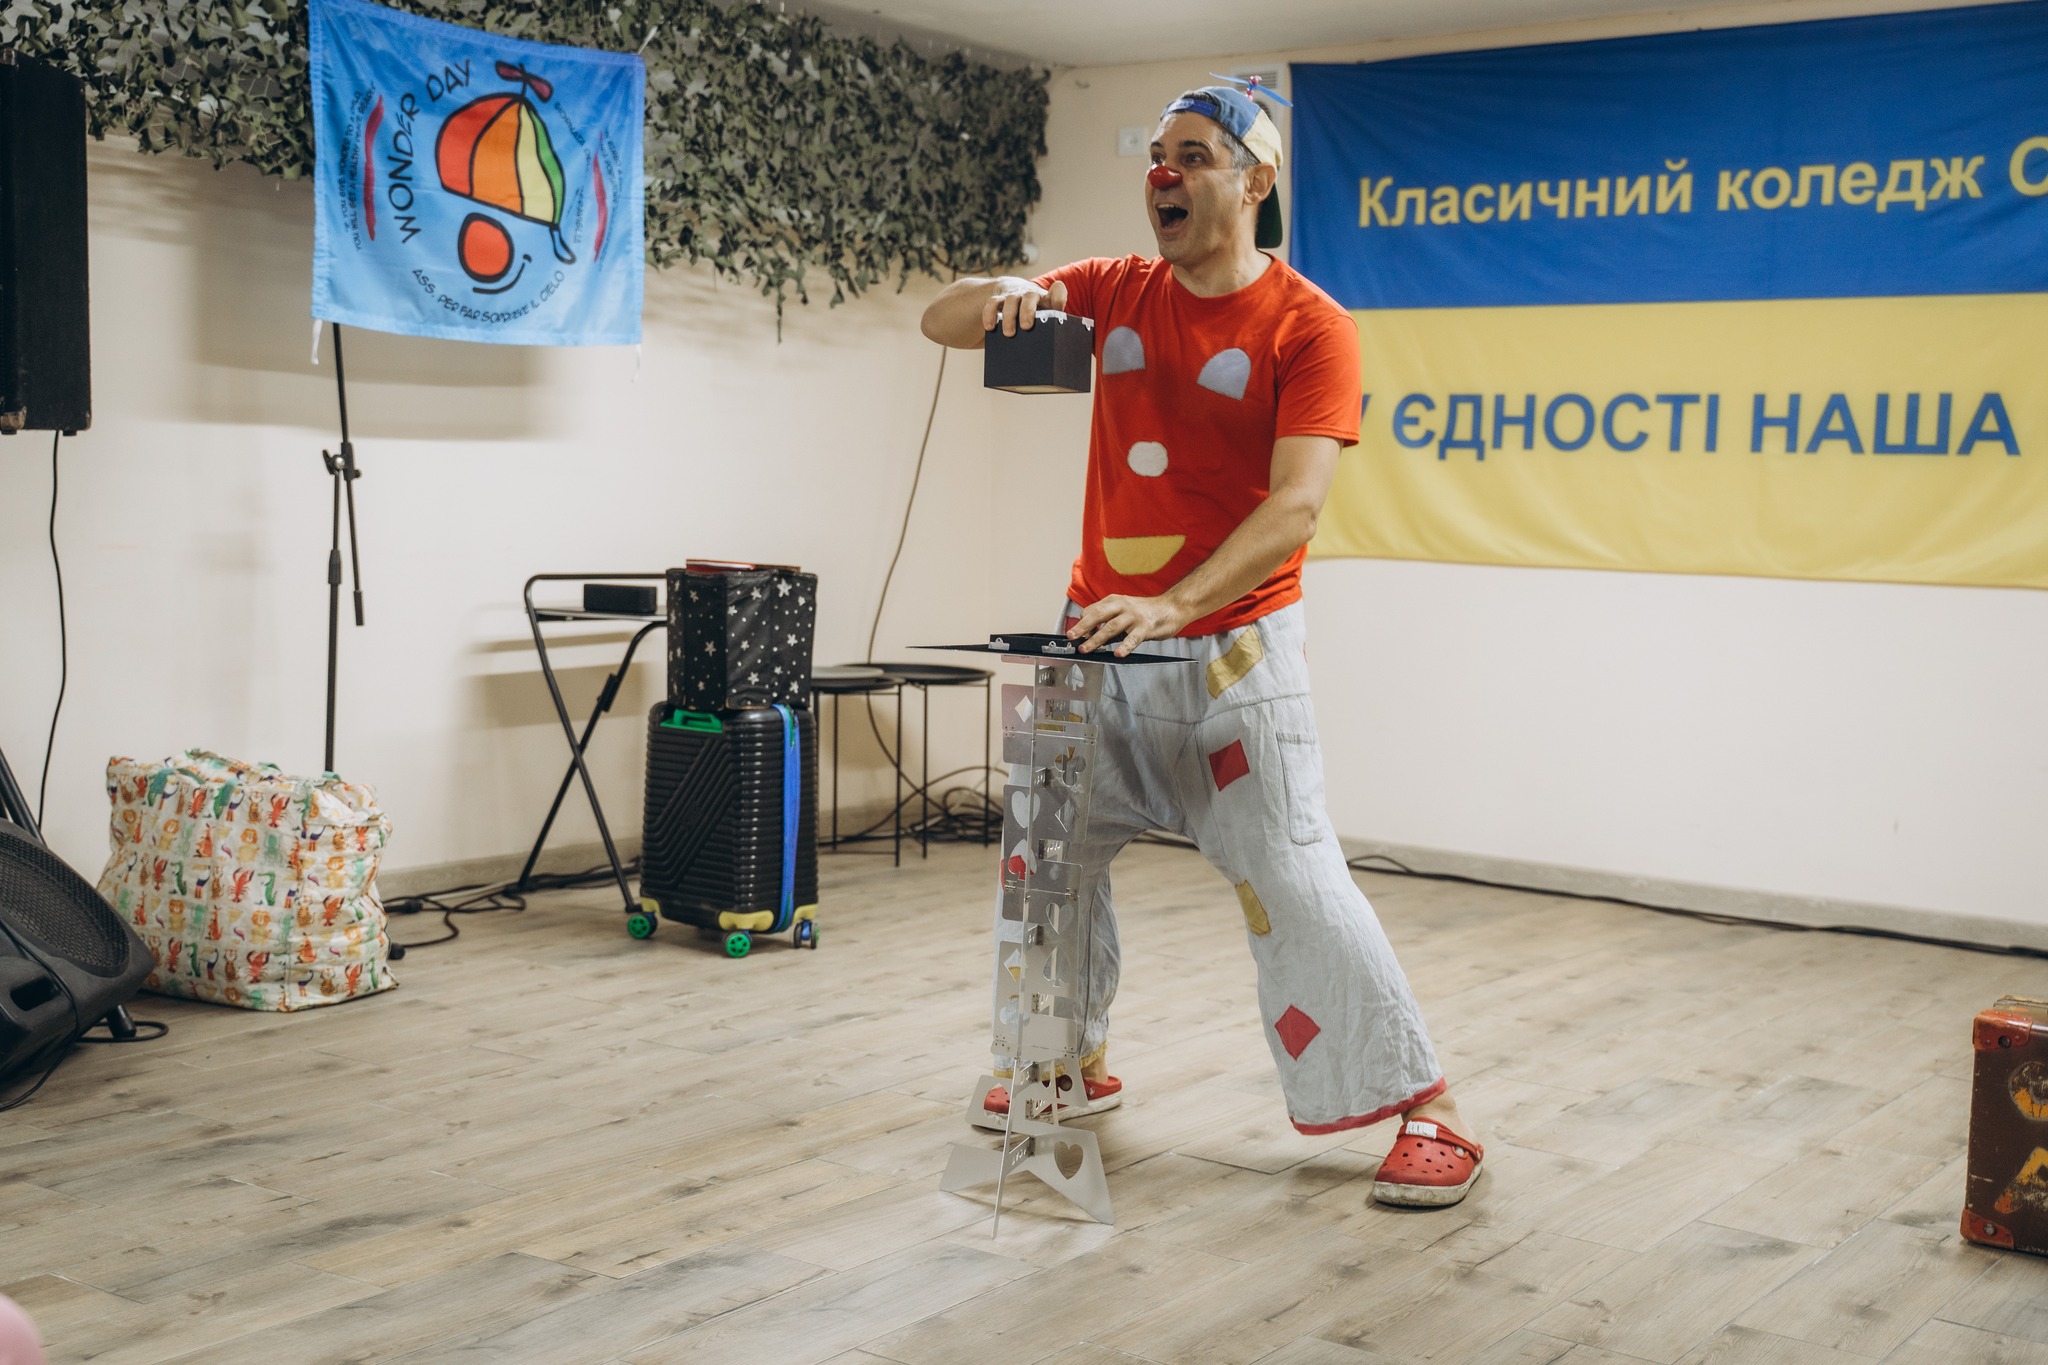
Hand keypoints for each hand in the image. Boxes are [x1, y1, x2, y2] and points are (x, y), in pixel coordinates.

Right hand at [981, 277, 1067, 336]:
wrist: (1012, 293)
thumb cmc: (1033, 314)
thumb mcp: (1044, 318)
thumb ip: (1050, 328)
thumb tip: (1057, 355)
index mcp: (1046, 300)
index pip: (1056, 292)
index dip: (1058, 297)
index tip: (1057, 307)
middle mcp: (1030, 295)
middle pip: (1030, 297)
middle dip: (1028, 311)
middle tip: (1026, 327)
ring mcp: (1014, 295)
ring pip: (1011, 300)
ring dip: (1009, 317)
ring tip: (1008, 334)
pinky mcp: (998, 298)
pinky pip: (993, 302)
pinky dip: (990, 314)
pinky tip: (989, 327)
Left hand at [1066, 594, 1190, 656]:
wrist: (1172, 607)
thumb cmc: (1146, 612)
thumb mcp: (1124, 614)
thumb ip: (1109, 625)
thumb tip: (1090, 638)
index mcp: (1114, 601)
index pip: (1093, 610)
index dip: (1082, 622)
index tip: (1073, 635)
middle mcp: (1122, 606)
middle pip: (1098, 615)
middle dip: (1082, 626)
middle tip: (1071, 637)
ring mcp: (1134, 616)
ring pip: (1112, 627)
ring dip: (1097, 639)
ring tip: (1086, 649)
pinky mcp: (1146, 627)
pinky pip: (1133, 638)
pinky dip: (1124, 646)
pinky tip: (1117, 654)